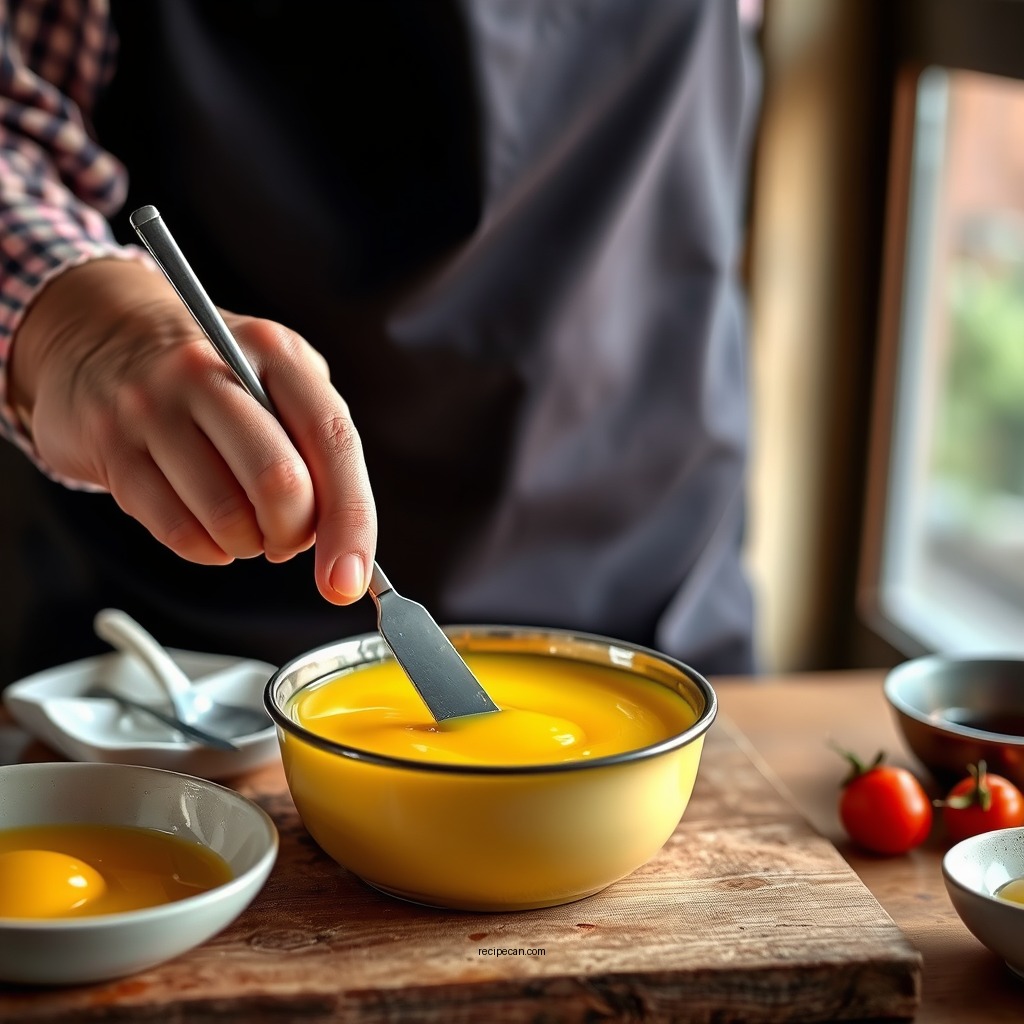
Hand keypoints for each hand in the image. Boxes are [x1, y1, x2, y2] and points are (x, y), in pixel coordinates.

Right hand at [8, 258, 375, 603]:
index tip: (350, 578)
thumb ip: (318, 441)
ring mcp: (153, 407)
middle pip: (279, 484)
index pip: (332, 441)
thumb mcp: (276, 375)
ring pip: (228, 519)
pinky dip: (208, 549)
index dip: (351, 521)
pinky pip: (178, 532)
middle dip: (294, 535)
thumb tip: (346, 536)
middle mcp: (210, 371)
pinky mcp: (110, 447)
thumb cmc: (212, 374)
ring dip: (249, 544)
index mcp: (273, 352)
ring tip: (244, 523)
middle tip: (287, 538)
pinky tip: (207, 527)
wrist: (96, 332)